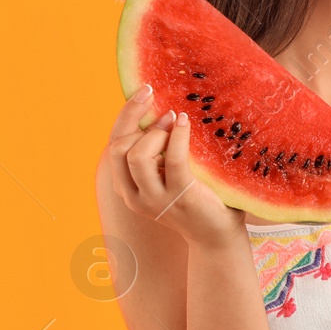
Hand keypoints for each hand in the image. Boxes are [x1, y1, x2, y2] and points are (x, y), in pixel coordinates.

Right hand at [105, 84, 247, 244]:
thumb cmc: (198, 198)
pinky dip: (177, 137)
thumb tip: (165, 111)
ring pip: (136, 156)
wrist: (217, 237)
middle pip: (117, 148)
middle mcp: (135, 195)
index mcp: (129, 187)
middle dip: (135, 119)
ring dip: (155, 133)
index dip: (125, 117)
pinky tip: (184, 123)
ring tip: (174, 122)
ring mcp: (156, 199)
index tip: (143, 93)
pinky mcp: (181, 197)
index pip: (113, 146)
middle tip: (160, 104)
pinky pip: (172, 160)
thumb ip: (161, 153)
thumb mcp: (171, 174)